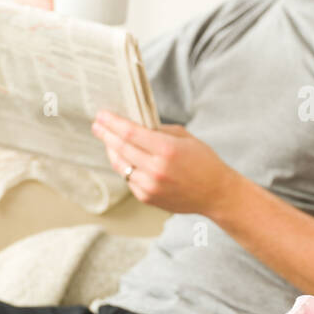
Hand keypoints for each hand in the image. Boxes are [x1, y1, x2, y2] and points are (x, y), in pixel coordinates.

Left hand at [91, 109, 239, 215]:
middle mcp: (156, 169)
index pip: (130, 133)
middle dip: (106, 134)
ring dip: (112, 151)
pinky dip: (125, 168)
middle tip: (97, 125)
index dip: (112, 122)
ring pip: (121, 165)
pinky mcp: (148, 198)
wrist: (216, 194)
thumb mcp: (185, 138)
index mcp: (167, 150)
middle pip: (120, 148)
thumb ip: (159, 131)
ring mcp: (150, 186)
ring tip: (108, 141)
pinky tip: (125, 159)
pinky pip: (129, 179)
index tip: (101, 115)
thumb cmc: (204, 162)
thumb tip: (135, 125)